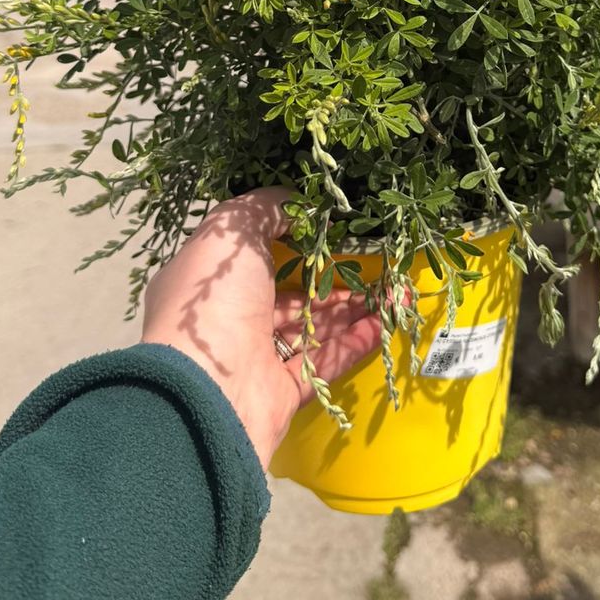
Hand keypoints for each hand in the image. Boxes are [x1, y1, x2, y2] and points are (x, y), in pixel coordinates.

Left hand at [140, 187, 380, 467]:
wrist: (207, 391)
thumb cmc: (213, 301)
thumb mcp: (231, 232)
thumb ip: (266, 208)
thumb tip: (299, 204)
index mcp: (206, 286)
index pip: (250, 259)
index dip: (289, 244)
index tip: (328, 233)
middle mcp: (228, 321)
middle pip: (288, 296)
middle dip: (331, 280)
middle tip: (373, 265)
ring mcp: (254, 360)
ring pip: (310, 330)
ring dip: (351, 310)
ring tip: (392, 292)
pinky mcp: (280, 395)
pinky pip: (323, 363)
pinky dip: (353, 343)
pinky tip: (384, 323)